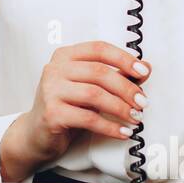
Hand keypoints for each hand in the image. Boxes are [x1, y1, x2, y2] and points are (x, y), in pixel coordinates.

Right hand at [0, 41, 150, 182]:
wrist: (37, 134)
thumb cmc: (67, 107)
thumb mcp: (91, 88)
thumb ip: (116, 76)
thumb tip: (146, 68)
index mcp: (65, 56)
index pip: (99, 49)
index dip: (124, 58)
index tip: (143, 71)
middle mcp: (55, 69)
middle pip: (99, 72)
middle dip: (126, 88)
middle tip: (142, 102)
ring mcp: (50, 90)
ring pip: (94, 94)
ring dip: (120, 108)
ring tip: (135, 118)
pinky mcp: (52, 113)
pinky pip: (88, 118)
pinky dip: (110, 126)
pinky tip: (122, 132)